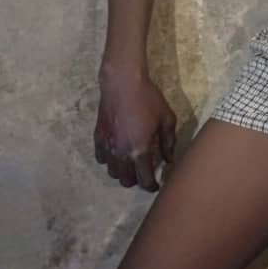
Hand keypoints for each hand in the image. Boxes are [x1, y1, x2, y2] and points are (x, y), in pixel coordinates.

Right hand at [94, 75, 176, 191]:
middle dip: (136, 181)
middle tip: (144, 173)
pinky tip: (116, 153)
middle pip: (126, 180)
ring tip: (130, 164)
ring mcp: (107, 146)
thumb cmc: (148, 98)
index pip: (144, 179)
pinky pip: (101, 158)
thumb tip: (169, 159)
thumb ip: (168, 141)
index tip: (156, 185)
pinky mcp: (98, 137)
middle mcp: (121, 153)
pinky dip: (109, 160)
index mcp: (140, 150)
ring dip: (122, 172)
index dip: (151, 186)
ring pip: (112, 172)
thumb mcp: (166, 118)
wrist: (122, 82)